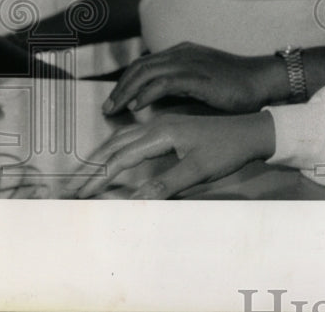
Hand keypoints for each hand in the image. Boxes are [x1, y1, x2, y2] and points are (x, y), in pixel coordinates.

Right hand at [66, 111, 275, 198]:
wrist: (253, 132)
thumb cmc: (228, 151)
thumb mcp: (198, 171)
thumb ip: (166, 185)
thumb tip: (134, 201)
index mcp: (162, 132)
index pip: (120, 158)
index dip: (98, 179)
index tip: (79, 196)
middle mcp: (158, 124)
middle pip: (115, 144)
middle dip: (91, 166)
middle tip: (72, 186)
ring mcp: (164, 123)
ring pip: (123, 137)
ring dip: (102, 154)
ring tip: (84, 172)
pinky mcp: (170, 126)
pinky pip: (134, 135)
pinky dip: (117, 146)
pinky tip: (114, 154)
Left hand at [103, 42, 287, 114]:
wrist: (262, 80)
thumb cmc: (236, 88)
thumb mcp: (202, 82)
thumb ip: (180, 87)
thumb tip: (155, 101)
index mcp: (183, 53)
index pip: (144, 63)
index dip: (126, 81)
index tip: (116, 101)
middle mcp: (183, 53)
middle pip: (139, 66)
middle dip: (120, 87)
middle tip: (108, 108)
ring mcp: (190, 62)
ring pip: (146, 73)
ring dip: (127, 92)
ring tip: (116, 109)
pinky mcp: (197, 76)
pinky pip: (163, 83)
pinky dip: (146, 94)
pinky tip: (138, 107)